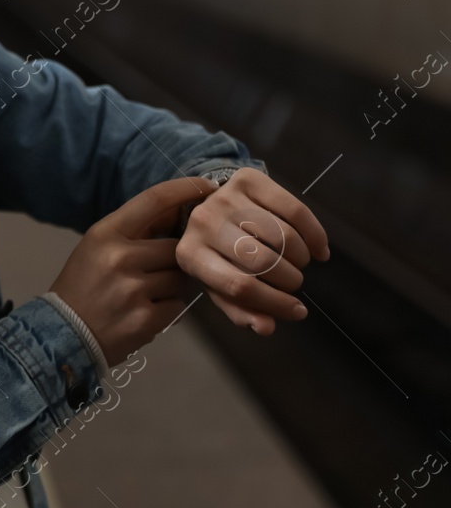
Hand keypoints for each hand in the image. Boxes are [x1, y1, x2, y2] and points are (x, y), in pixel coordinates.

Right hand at [49, 178, 214, 362]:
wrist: (63, 334)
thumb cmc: (82, 286)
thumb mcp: (97, 248)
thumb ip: (134, 232)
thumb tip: (178, 212)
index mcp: (105, 233)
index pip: (154, 200)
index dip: (185, 189)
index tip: (208, 186)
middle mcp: (120, 257)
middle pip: (176, 246)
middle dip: (173, 258)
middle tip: (154, 271)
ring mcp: (134, 289)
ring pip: (180, 277)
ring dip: (172, 285)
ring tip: (146, 294)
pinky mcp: (147, 319)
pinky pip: (178, 306)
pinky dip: (167, 309)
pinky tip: (144, 312)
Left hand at [175, 168, 328, 335]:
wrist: (211, 204)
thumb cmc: (218, 253)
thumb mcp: (219, 283)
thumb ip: (240, 308)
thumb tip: (267, 328)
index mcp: (189, 255)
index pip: (239, 286)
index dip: (275, 303)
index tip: (298, 311)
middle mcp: (202, 223)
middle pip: (263, 261)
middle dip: (290, 279)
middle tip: (295, 282)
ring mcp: (224, 198)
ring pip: (282, 236)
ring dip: (302, 258)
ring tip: (301, 264)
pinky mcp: (247, 179)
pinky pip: (295, 210)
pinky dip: (314, 234)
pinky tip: (318, 248)